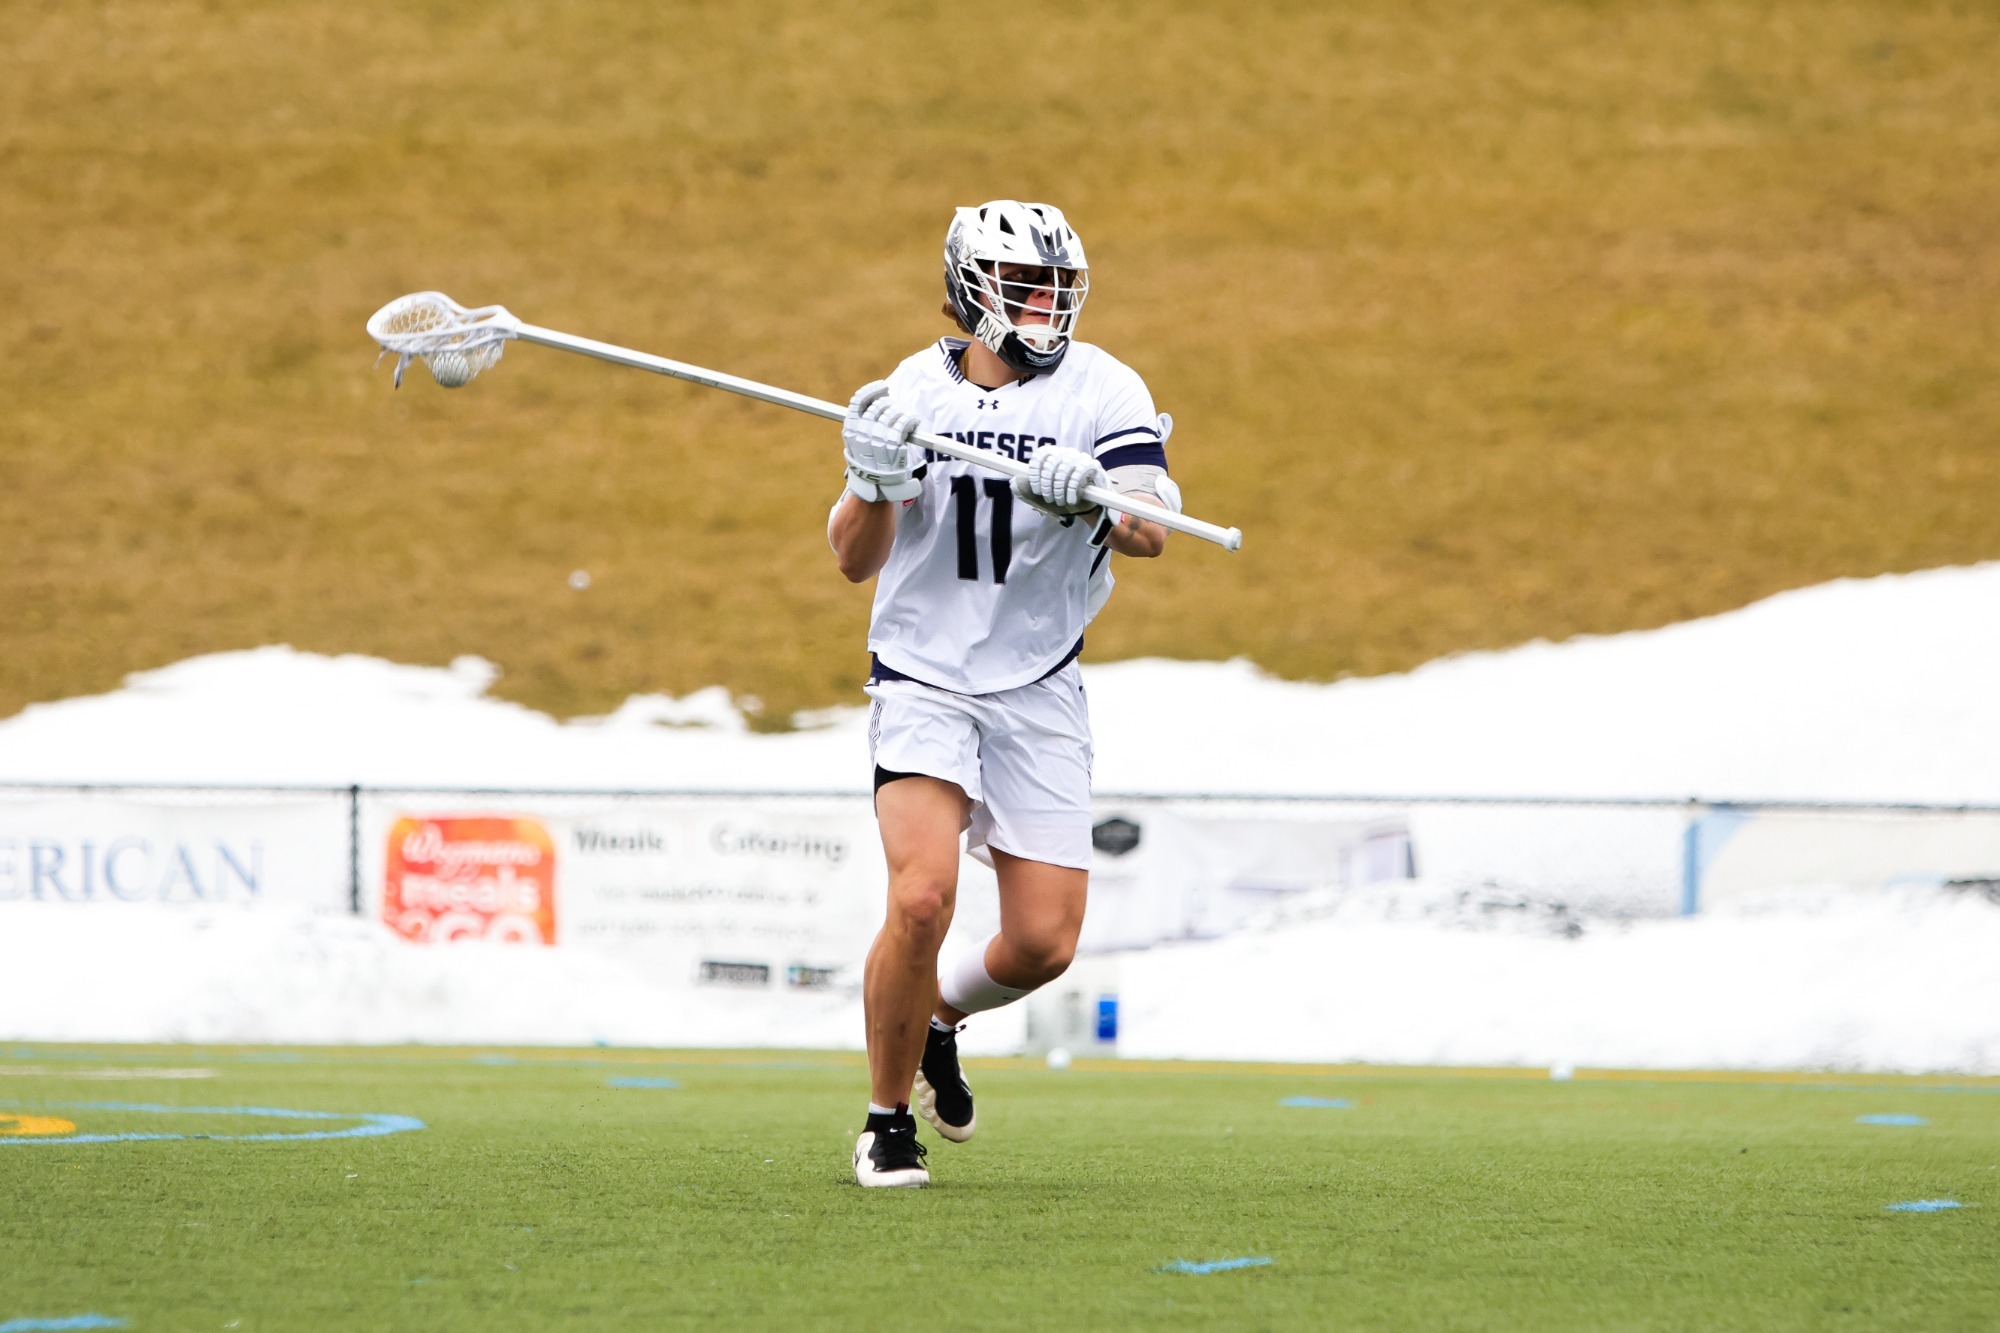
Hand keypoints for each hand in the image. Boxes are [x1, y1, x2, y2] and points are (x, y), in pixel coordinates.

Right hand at [842, 382, 923, 503]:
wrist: (876, 485)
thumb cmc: (868, 462)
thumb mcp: (856, 442)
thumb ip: (861, 422)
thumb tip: (875, 400)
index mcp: (850, 428)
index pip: (859, 400)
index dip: (873, 390)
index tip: (883, 387)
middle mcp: (862, 431)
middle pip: (879, 405)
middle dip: (890, 405)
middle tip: (896, 412)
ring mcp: (877, 436)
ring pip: (892, 412)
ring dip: (901, 414)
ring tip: (905, 420)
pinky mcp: (893, 443)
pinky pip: (903, 422)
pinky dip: (911, 420)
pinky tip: (913, 423)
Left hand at [1011, 445, 1107, 518]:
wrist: (1088, 507)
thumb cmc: (1063, 499)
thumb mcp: (1042, 498)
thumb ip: (1026, 491)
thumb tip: (1013, 482)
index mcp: (1053, 455)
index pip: (1040, 454)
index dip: (1035, 471)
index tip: (1036, 489)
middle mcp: (1066, 453)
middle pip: (1051, 463)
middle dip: (1047, 485)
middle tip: (1048, 499)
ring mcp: (1080, 457)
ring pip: (1064, 469)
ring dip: (1059, 490)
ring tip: (1060, 502)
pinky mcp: (1093, 465)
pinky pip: (1079, 473)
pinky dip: (1072, 490)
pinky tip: (1071, 500)